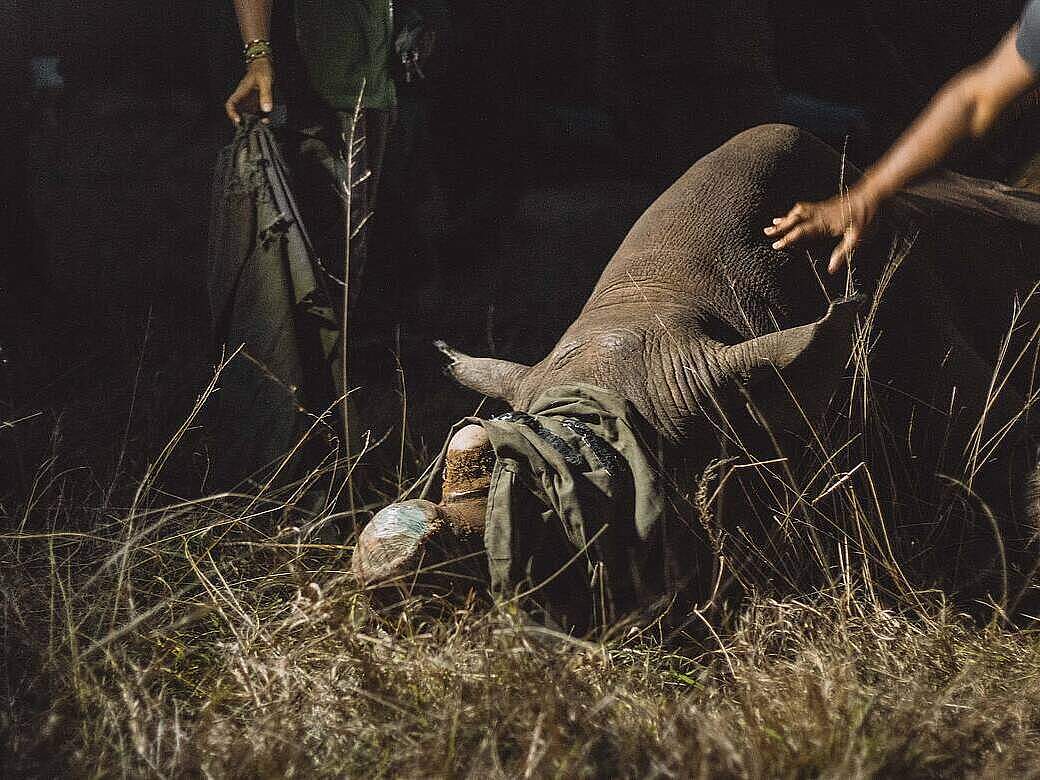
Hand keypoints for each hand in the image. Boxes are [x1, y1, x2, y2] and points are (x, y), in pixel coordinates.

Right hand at [225, 57, 274, 124]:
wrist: (264, 65)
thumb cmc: (262, 70)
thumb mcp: (265, 80)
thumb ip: (266, 94)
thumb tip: (266, 110)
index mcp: (241, 92)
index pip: (231, 104)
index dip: (232, 113)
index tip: (238, 121)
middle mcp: (244, 99)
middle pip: (238, 113)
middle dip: (244, 123)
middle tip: (253, 129)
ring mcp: (250, 101)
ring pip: (247, 115)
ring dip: (252, 123)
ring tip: (260, 127)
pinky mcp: (256, 103)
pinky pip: (256, 113)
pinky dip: (260, 119)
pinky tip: (267, 121)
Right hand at [764, 189, 878, 273]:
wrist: (873, 193)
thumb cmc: (867, 215)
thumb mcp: (858, 238)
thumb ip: (843, 253)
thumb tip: (832, 269)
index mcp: (824, 224)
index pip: (801, 232)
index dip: (787, 239)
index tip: (776, 245)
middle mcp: (819, 214)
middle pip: (794, 220)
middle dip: (779, 227)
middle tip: (766, 232)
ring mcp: (821, 208)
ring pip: (798, 212)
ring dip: (785, 217)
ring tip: (774, 222)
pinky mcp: (824, 205)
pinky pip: (804, 207)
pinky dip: (794, 211)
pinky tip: (793, 213)